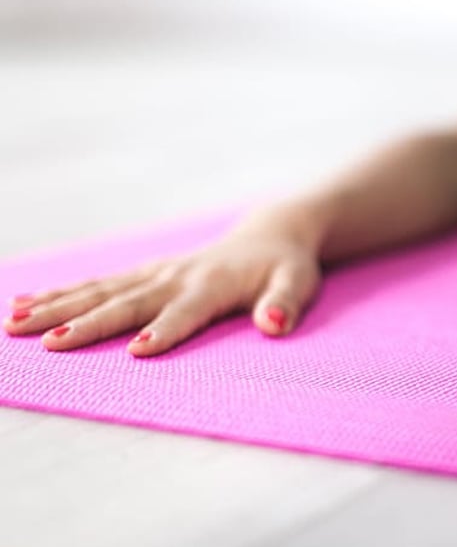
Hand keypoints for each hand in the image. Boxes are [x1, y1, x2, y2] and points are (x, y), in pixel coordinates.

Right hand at [4, 216, 321, 355]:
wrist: (271, 235)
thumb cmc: (286, 267)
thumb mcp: (299, 284)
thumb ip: (286, 304)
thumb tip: (274, 324)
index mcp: (213, 284)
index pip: (186, 311)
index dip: (164, 330)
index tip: (136, 351)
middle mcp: (177, 276)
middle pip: (128, 302)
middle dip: (88, 323)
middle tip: (50, 344)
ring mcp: (156, 272)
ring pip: (100, 290)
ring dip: (58, 306)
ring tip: (14, 322)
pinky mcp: (145, 273)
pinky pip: (98, 283)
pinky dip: (61, 293)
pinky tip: (25, 304)